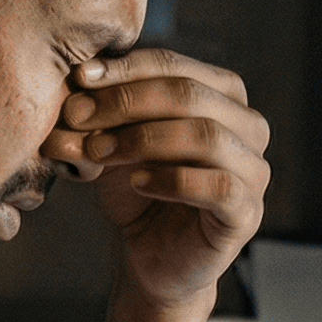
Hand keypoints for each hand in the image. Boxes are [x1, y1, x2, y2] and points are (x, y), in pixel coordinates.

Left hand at [46, 49, 270, 307]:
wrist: (153, 256)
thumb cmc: (139, 189)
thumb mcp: (113, 142)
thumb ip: (96, 117)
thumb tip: (68, 100)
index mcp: (223, 95)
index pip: (175, 66)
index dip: (125, 69)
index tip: (78, 79)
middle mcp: (249, 127)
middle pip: (191, 94)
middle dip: (127, 102)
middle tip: (77, 117)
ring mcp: (254, 170)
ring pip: (207, 136)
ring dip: (144, 139)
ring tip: (99, 152)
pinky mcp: (247, 213)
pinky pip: (217, 186)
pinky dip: (171, 180)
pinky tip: (137, 183)